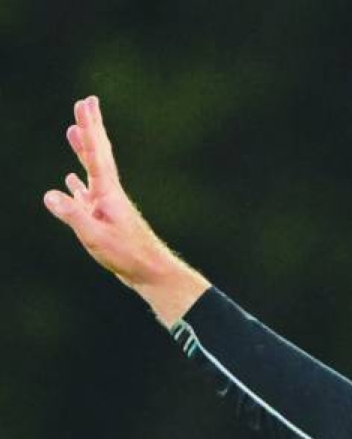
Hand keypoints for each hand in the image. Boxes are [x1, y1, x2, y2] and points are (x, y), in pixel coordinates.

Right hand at [43, 96, 207, 323]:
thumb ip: (73, 215)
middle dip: (91, 129)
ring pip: (92, 172)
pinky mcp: (106, 220)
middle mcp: (109, 194)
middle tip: (85, 103)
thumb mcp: (96, 236)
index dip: (89, 128)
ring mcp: (107, 206)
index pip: (96, 154)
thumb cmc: (128, 256)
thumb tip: (50, 195)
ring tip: (72, 132)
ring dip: (82, 151)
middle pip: (98, 155)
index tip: (85, 103)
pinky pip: (88, 196)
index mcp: (108, 193)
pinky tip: (71, 181)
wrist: (150, 273)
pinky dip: (78, 185)